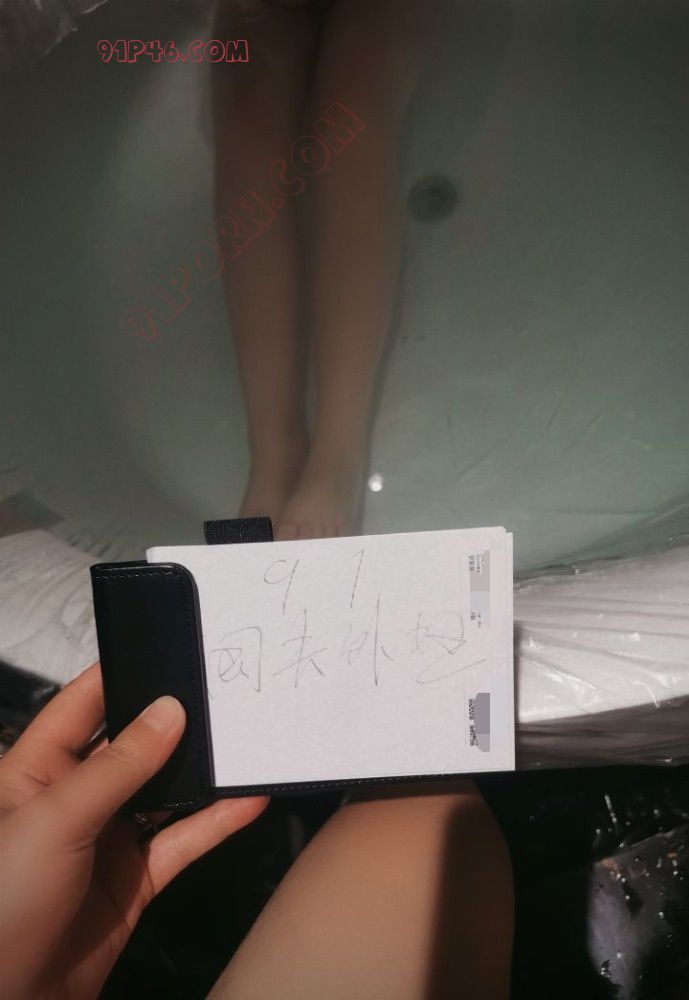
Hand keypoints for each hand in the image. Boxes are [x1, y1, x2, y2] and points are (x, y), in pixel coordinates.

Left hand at [0, 664, 267, 998]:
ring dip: (202, 773)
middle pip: (132, 745)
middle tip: (224, 689)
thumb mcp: (56, 820)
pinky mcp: (135, 880)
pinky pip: (181, 842)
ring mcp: (108, 839)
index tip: (169, 644)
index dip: (122, 672)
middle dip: (174, 720)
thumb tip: (170, 710)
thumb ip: (118, 766)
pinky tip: (249, 801)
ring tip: (246, 737)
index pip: (82, 704)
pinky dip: (216, 822)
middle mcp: (75, 797)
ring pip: (164, 792)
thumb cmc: (4, 897)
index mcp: (37, 769)